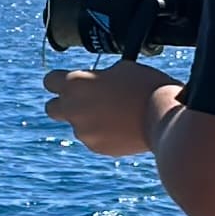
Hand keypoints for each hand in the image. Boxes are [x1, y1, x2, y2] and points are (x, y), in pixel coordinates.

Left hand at [43, 61, 179, 158]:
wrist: (163, 117)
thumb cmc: (146, 86)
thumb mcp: (122, 68)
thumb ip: (100, 76)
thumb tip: (98, 80)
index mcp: (76, 84)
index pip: (50, 80)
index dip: (60, 80)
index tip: (70, 82)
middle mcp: (73, 109)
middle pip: (51, 108)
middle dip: (63, 104)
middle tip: (83, 101)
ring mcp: (83, 131)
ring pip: (77, 125)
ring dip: (88, 120)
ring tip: (115, 114)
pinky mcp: (96, 147)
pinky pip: (93, 139)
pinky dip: (103, 134)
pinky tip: (122, 127)